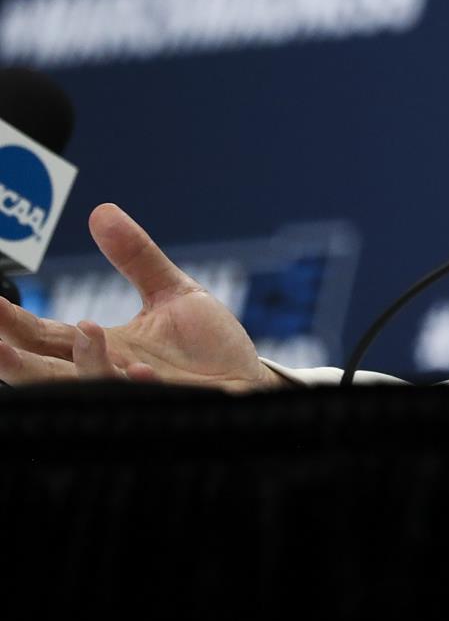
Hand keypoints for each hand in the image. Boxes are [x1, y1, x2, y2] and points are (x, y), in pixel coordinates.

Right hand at [0, 203, 279, 390]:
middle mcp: (109, 376)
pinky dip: (138, 386)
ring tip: (86, 329)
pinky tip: (138, 369)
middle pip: (48, 374)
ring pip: (92, 390)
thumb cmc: (209, 347)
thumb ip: (136, 257)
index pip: (45, 337)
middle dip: (17, 362)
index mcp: (102, 349)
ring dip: (83, 366)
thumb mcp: (173, 294)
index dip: (11, 324)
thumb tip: (101, 210)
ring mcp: (137, 397)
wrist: (253, 383)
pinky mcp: (170, 410)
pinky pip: (147, 402)